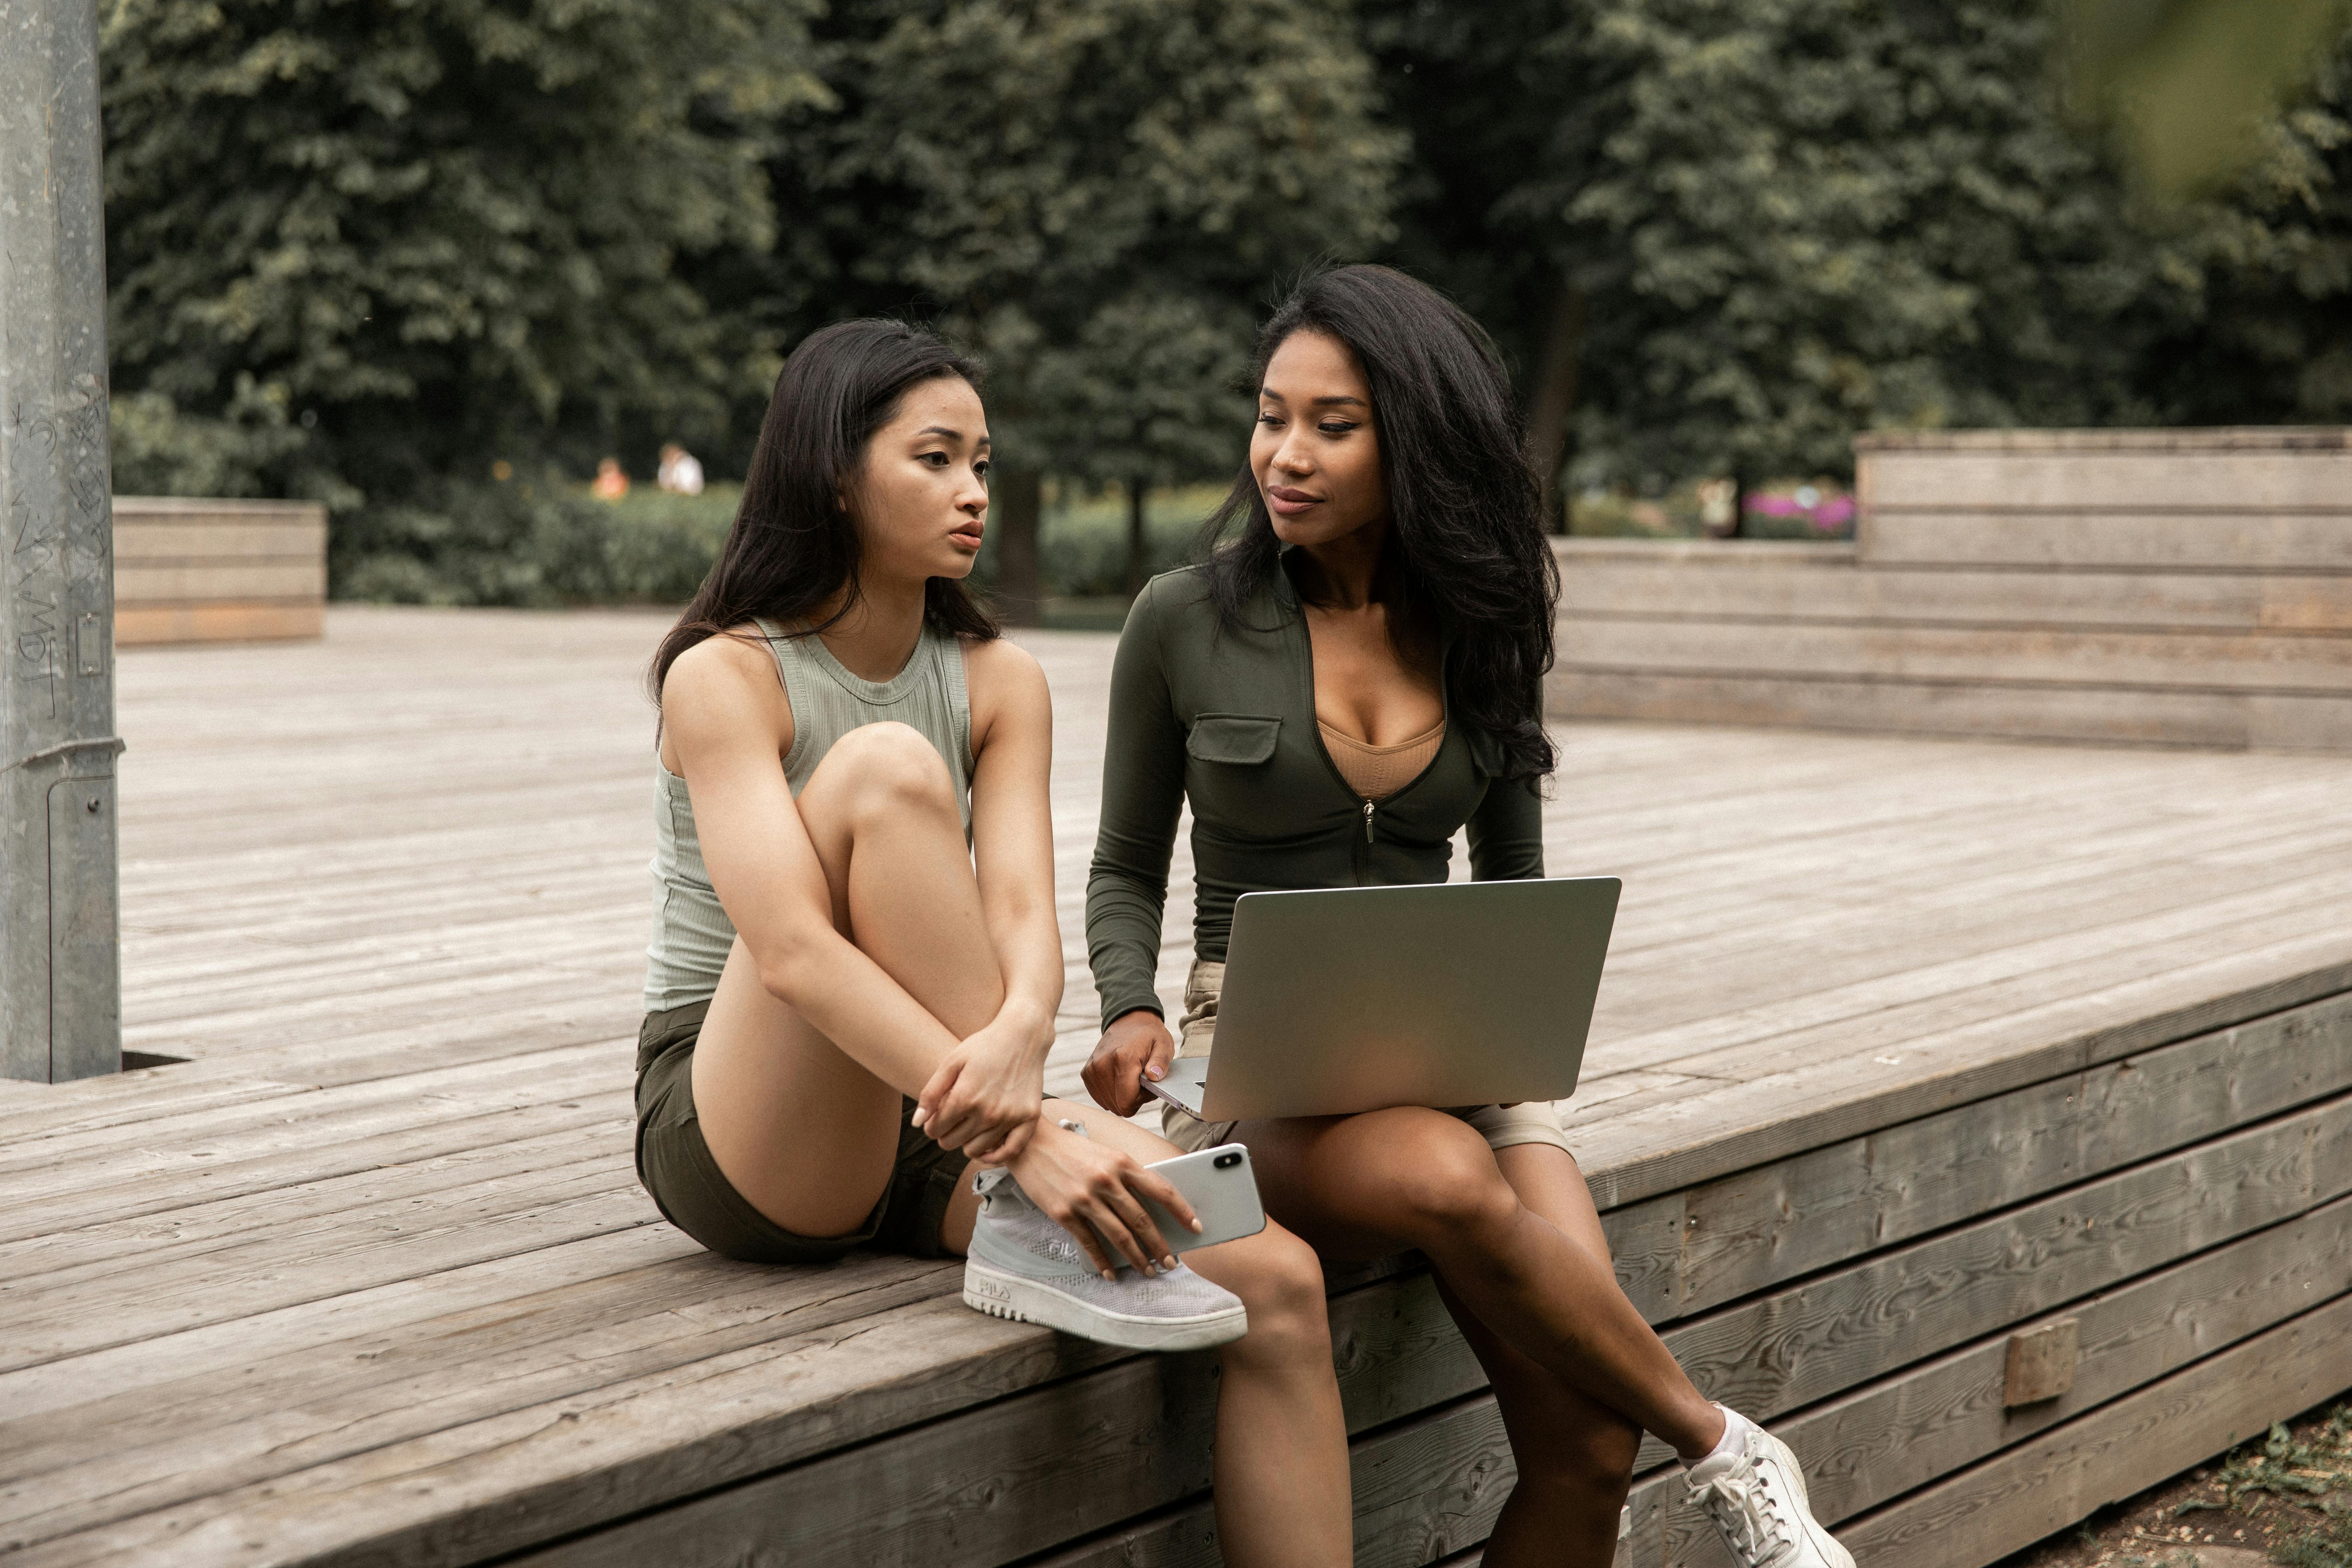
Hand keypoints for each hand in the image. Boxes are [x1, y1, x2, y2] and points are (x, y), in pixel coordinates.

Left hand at [912, 1016, 1044, 1164]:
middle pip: (952, 1142)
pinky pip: (1009, 1152)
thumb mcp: (952, 1062)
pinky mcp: (1029, 1118)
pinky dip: (995, 1155)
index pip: (935, 1129)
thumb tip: (917, 1123)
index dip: (930, 1125)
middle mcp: (987, 1111)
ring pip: (975, 1150)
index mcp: (964, 1097)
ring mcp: (1009, 1117)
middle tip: (951, 1122)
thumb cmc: (984, 1046)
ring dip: (966, 1142)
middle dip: (945, 1134)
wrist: (1023, 1036)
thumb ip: (931, 1093)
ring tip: (968, 1127)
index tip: (935, 1119)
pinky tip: (986, 1149)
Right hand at [1006, 1120, 1202, 1277]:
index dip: (1182, 1211)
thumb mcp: (1105, 1154)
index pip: (1161, 1190)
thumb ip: (1127, 1177)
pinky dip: (1103, 1261)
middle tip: (1172, 1262)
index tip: (1195, 1227)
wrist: (1029, 1144)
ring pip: (1120, 1235)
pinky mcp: (1064, 1213)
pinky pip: (1090, 1243)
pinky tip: (1112, 1273)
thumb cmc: (1071, 1150)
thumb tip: (1149, 1208)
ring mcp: (1084, 1199)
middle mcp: (1106, 1180)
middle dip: (1160, 1245)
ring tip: (1149, 1271)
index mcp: (1121, 1162)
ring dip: (1138, 1258)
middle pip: (1142, 1220)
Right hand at [1081, 1009, 1175, 1116]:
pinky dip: (1111, 1093)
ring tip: (1131, 1078)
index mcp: (1122, 1059)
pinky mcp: (1086, 1073)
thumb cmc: (1149, 1036)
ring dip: (1122, 1096)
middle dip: (1132, 1099)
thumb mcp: (1163, 1045)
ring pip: (1108, 1104)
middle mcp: (1102, 1065)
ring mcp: (1091, 1070)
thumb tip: (1153, 1076)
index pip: (1127, 1102)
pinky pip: (1100, 1097)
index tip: (1147, 1086)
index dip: (1140, 1100)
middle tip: (1141, 1081)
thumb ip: (1161, 1062)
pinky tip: (1119, 1078)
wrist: (1128, 1021)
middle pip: (1118, 1106)